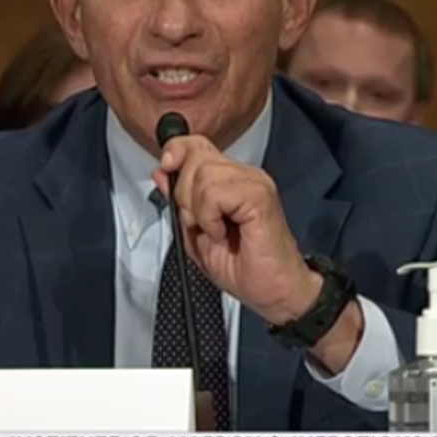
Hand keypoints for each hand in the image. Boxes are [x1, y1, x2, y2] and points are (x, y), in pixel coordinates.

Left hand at [153, 135, 319, 324]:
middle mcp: (244, 175)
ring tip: (215, 231)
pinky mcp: (260, 196)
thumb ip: (178, 201)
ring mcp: (254, 183)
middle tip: (201, 223)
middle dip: (184, 194)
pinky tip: (224, 233)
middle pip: (195, 157)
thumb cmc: (244, 268)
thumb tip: (161, 172)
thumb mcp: (195, 234)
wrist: (275, 291)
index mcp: (229, 180)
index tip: (165, 169)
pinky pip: (216, 193)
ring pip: (203, 174)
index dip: (176, 151)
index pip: (197, 145)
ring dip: (199, 210)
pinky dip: (211, 218)